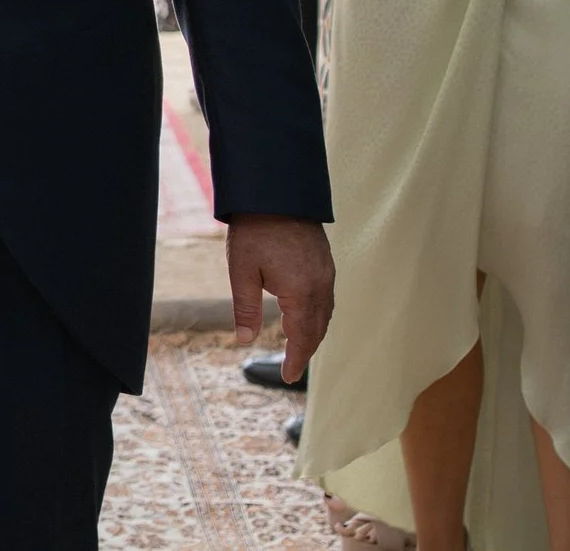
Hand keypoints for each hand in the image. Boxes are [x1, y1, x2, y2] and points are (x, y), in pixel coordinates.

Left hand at [226, 214, 334, 383]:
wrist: (276, 192)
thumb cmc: (255, 230)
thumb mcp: (242, 271)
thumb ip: (245, 308)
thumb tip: (244, 339)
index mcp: (301, 292)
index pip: (302, 337)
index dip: (296, 360)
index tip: (289, 378)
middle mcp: (320, 285)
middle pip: (318, 329)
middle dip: (306, 351)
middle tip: (293, 369)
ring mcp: (326, 273)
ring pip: (325, 314)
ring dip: (314, 334)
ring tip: (299, 348)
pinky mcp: (325, 262)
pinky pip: (327, 298)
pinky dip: (318, 315)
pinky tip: (306, 316)